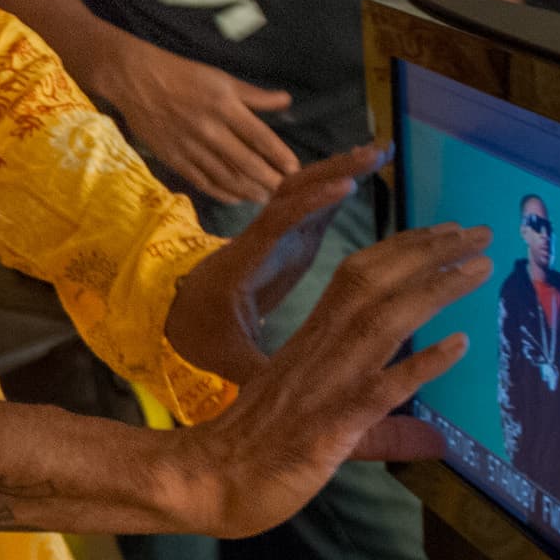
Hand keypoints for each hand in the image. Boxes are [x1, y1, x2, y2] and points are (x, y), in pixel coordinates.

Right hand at [94, 33, 297, 201]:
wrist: (136, 80)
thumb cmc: (182, 74)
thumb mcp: (221, 78)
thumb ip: (254, 95)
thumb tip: (286, 101)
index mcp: (224, 106)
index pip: (260, 137)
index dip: (280, 156)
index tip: (295, 169)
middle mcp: (210, 130)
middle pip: (246, 162)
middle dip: (269, 180)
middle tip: (285, 192)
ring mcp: (191, 147)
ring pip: (225, 176)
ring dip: (249, 190)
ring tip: (266, 198)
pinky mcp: (174, 159)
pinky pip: (202, 181)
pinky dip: (221, 193)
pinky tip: (236, 198)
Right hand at [158, 222, 491, 537]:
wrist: (206, 479)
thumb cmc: (257, 453)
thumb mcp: (325, 430)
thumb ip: (382, 428)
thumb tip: (436, 441)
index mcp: (312, 341)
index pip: (358, 278)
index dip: (403, 250)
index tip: (444, 232)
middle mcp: (319, 350)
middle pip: (374, 283)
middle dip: (427, 252)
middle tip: (478, 230)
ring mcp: (325, 385)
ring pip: (382, 322)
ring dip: (433, 290)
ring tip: (478, 266)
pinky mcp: (330, 425)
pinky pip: (379, 388)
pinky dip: (419, 363)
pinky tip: (458, 345)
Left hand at [165, 145, 389, 383]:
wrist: (177, 315)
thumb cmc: (201, 336)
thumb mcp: (222, 359)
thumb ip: (250, 376)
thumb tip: (277, 408)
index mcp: (242, 266)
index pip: (275, 227)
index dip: (308, 205)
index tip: (342, 186)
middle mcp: (256, 240)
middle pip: (291, 193)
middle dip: (334, 170)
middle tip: (377, 153)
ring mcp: (270, 234)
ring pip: (302, 189)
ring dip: (339, 168)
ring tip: (381, 150)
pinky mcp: (284, 237)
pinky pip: (310, 201)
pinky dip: (338, 182)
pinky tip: (369, 169)